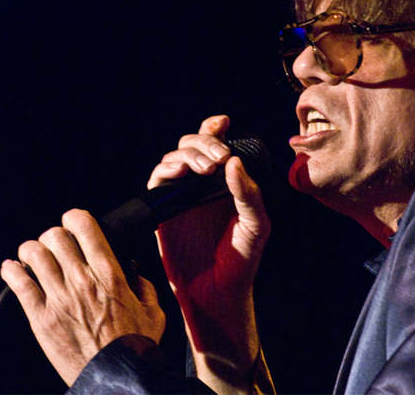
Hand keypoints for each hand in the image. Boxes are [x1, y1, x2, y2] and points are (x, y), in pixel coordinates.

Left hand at [1, 209, 165, 385]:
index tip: (73, 222)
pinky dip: (11, 272)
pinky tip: (12, 270)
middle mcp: (81, 280)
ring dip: (31, 250)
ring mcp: (58, 298)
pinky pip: (18, 284)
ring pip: (33, 254)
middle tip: (55, 244)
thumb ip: (143, 287)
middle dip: (53, 235)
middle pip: (55, 236)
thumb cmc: (133, 348)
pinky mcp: (41, 318)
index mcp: (109, 274)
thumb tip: (135, 275)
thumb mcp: (153, 312)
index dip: (75, 218)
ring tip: (33, 256)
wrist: (116, 378)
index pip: (84, 226)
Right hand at [148, 115, 270, 392]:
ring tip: (202, 169)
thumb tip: (233, 162)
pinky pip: (158, 180)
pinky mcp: (162, 209)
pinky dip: (166, 170)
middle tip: (217, 159)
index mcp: (225, 182)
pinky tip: (179, 174)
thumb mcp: (256, 226)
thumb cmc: (241, 260)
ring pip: (175, 158)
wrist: (216, 292)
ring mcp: (180, 195)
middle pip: (192, 144)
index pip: (217, 145)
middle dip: (203, 143)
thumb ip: (248, 194)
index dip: (215, 128)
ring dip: (188, 155)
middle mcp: (201, 184)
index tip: (223, 123)